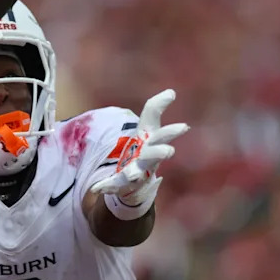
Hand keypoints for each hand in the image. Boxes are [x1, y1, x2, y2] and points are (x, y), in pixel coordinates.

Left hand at [90, 89, 188, 204]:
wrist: (136, 181)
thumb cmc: (144, 147)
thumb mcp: (148, 126)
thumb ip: (155, 108)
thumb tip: (171, 91)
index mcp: (152, 142)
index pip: (162, 134)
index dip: (173, 131)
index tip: (184, 127)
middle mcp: (147, 158)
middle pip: (155, 155)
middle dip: (161, 152)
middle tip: (169, 151)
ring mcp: (135, 171)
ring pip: (136, 173)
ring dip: (135, 173)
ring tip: (133, 174)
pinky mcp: (120, 183)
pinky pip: (112, 184)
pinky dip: (105, 186)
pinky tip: (95, 187)